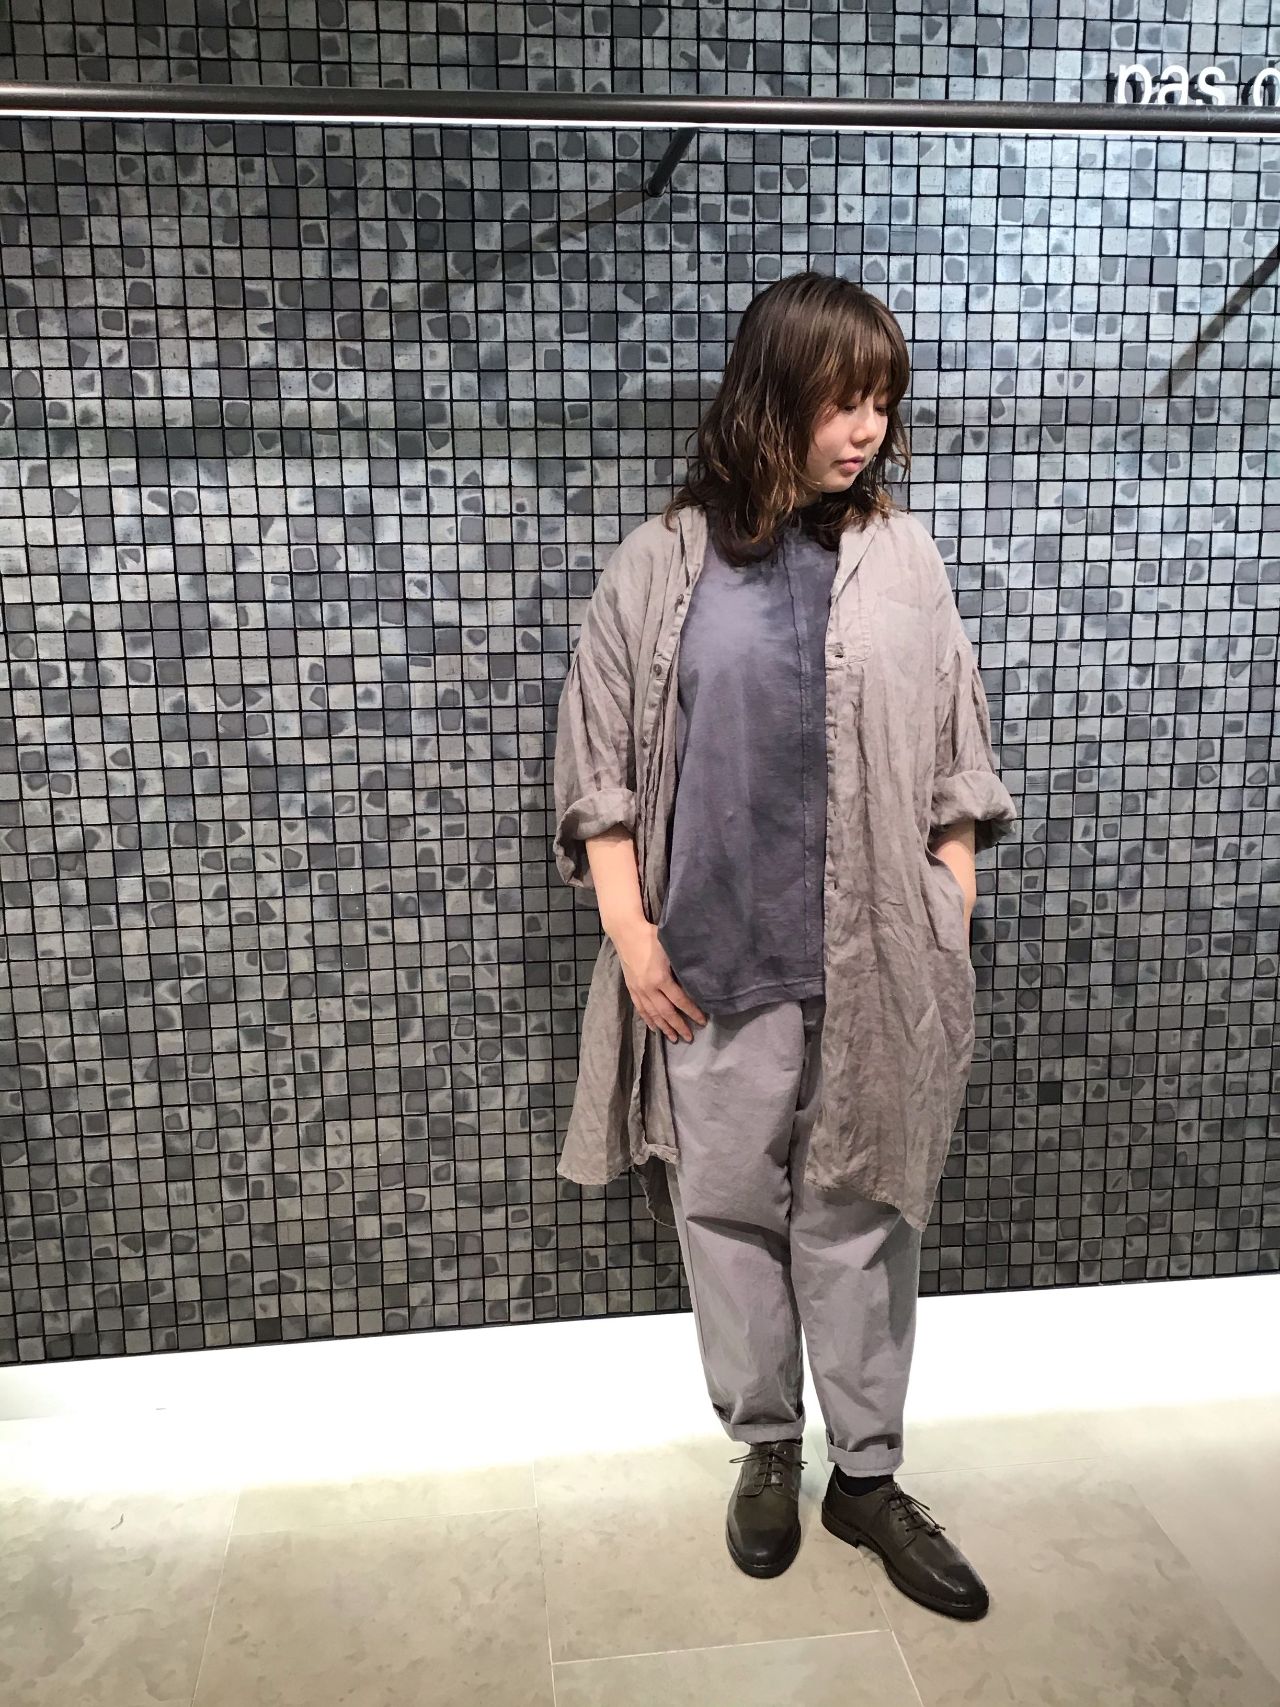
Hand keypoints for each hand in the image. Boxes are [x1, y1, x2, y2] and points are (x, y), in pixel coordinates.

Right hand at [610, 916, 707, 1043]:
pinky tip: (654, 1028)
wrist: (626, 932)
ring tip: (673, 1038)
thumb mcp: (670, 949)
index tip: (702, 1021)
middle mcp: (649, 988)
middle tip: (689, 1038)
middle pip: (667, 1013)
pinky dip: (648, 1020)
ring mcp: (638, 990)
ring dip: (664, 1027)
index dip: (692, 1012)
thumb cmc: (651, 936)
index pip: (680, 1001)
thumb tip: (698, 977)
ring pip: (653, 1014)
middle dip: (679, 1026)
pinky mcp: (631, 988)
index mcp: (661, 979)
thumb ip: (681, 965)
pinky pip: (640, 1009)